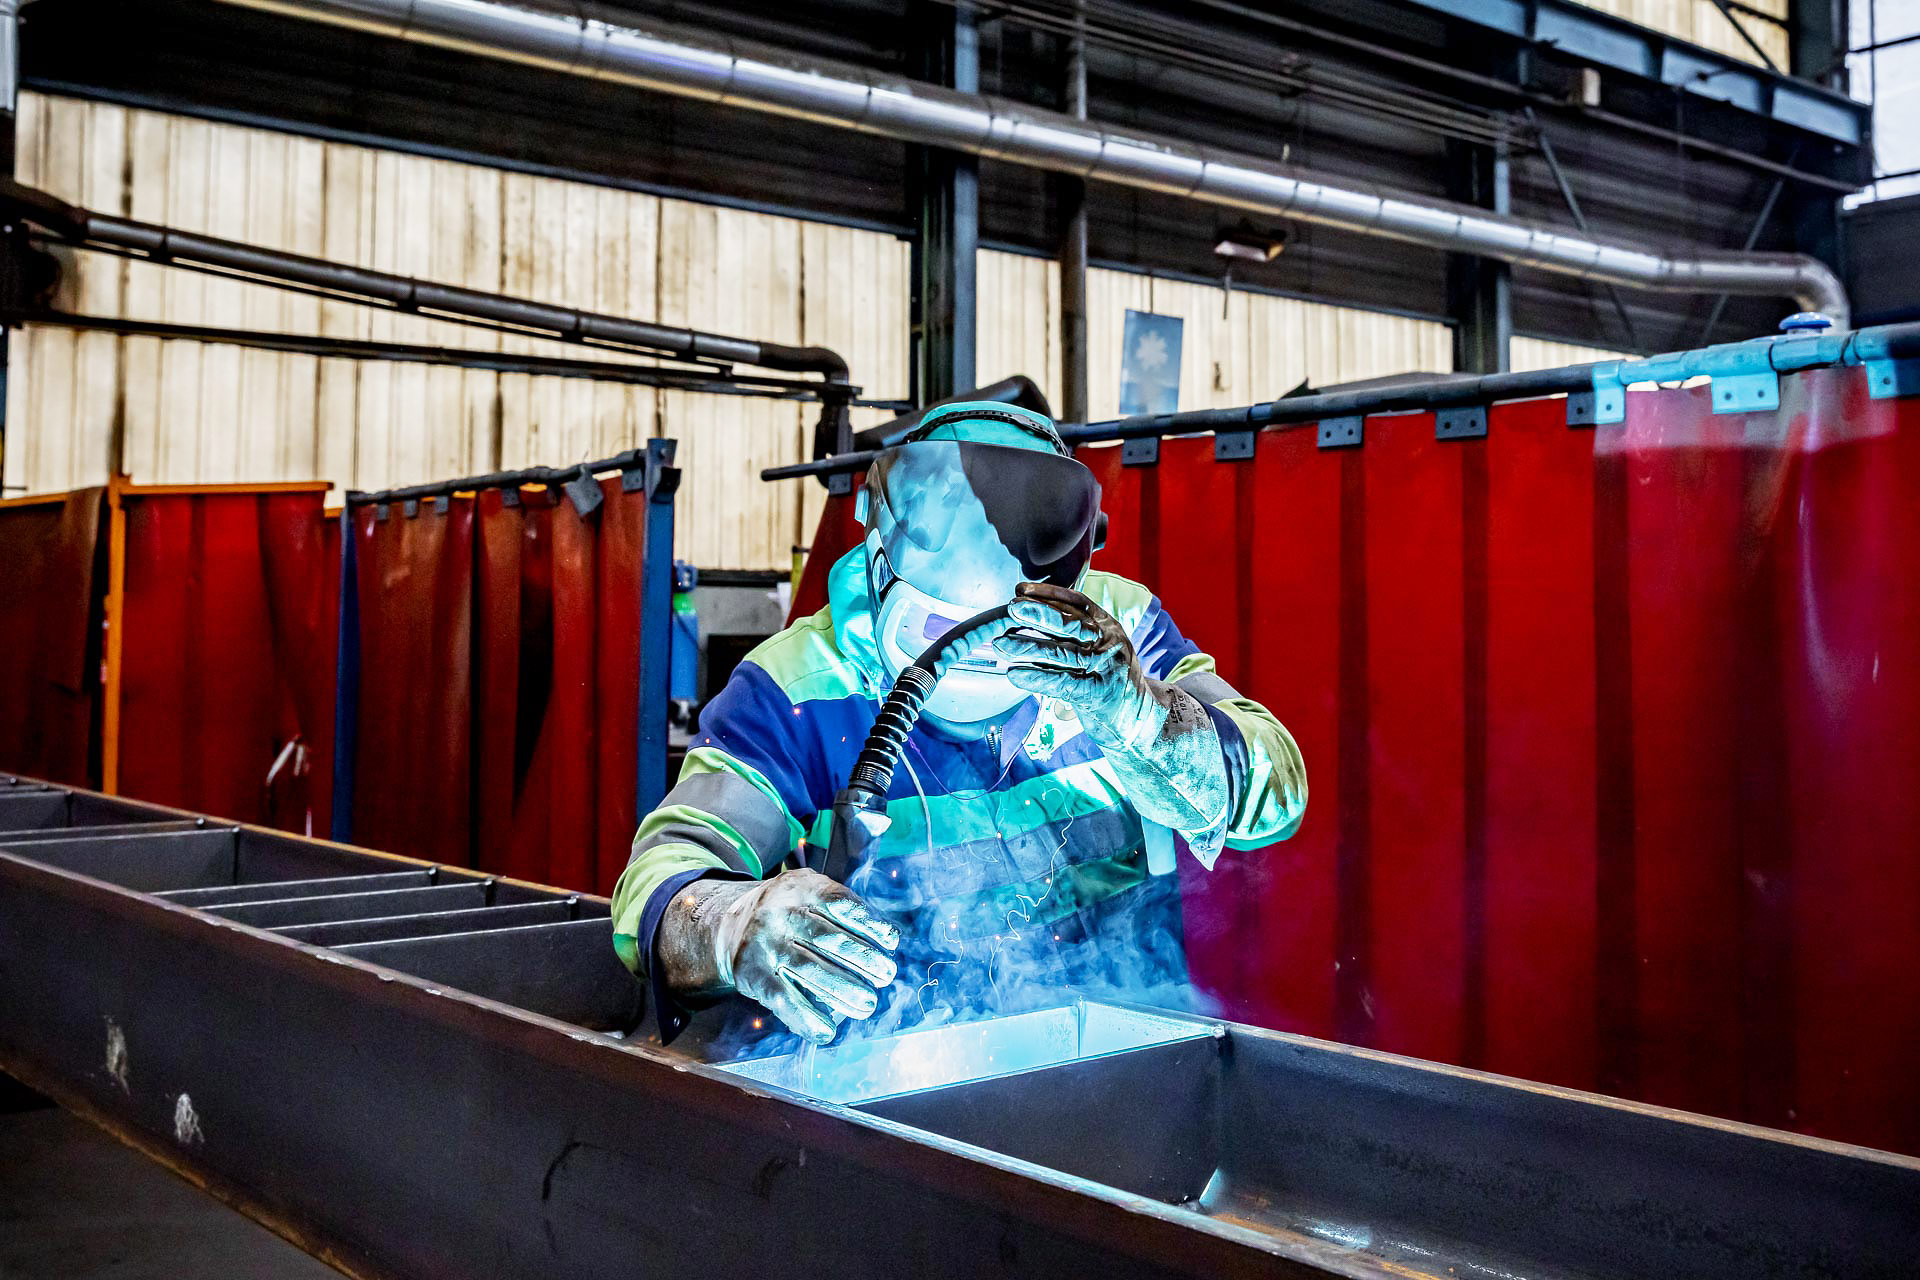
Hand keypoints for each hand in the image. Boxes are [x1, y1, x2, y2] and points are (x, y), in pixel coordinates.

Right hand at [658, 869, 899, 1043]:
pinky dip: (806, 1018)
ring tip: (868, 1004)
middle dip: (863, 960)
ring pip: (809, 970)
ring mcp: (765, 944)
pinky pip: (783, 998)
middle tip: (887, 976)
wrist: (730, 923)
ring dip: (843, 990)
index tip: (892, 942)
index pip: (839, 903)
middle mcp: (781, 913)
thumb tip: (888, 939)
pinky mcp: (753, 974)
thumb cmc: (788, 911)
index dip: (869, 922)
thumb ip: (842, 907)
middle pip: (828, 939)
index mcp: (801, 888)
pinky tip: (827, 1032)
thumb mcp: (809, 892)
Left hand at [995, 581, 1229, 839]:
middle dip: (1038, 614)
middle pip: (1069, 624)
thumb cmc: (1110, 683)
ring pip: (1060, 653)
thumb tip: (1030, 616)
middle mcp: (1110, 643)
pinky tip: (1015, 674)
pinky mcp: (1099, 694)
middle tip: (1010, 609)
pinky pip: (1061, 683)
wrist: (1142, 721)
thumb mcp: (1100, 651)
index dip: (1048, 594)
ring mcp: (1106, 668)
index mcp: (1110, 627)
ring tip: (1000, 644)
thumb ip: (1074, 636)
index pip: (1078, 602)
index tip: (1021, 589)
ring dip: (1027, 647)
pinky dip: (1036, 678)